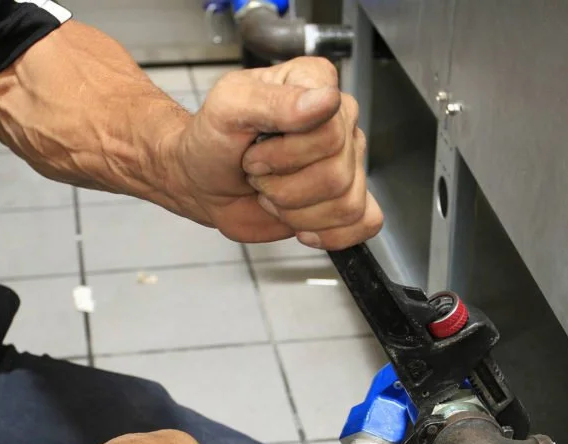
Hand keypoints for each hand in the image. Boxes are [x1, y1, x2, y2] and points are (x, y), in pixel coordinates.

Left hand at [173, 57, 382, 249]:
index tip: (254, 150)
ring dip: (296, 212)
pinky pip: (365, 222)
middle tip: (258, 174)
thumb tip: (325, 100)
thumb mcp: (228, 108)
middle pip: (338, 173)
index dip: (286, 154)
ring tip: (272, 194)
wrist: (202, 182)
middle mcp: (340, 121)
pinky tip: (302, 224)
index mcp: (316, 84)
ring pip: (346, 204)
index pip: (330, 131)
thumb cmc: (212, 140)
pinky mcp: (346, 198)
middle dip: (284, 187)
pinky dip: (330, 233)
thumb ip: (274, 101)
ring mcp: (347, 161)